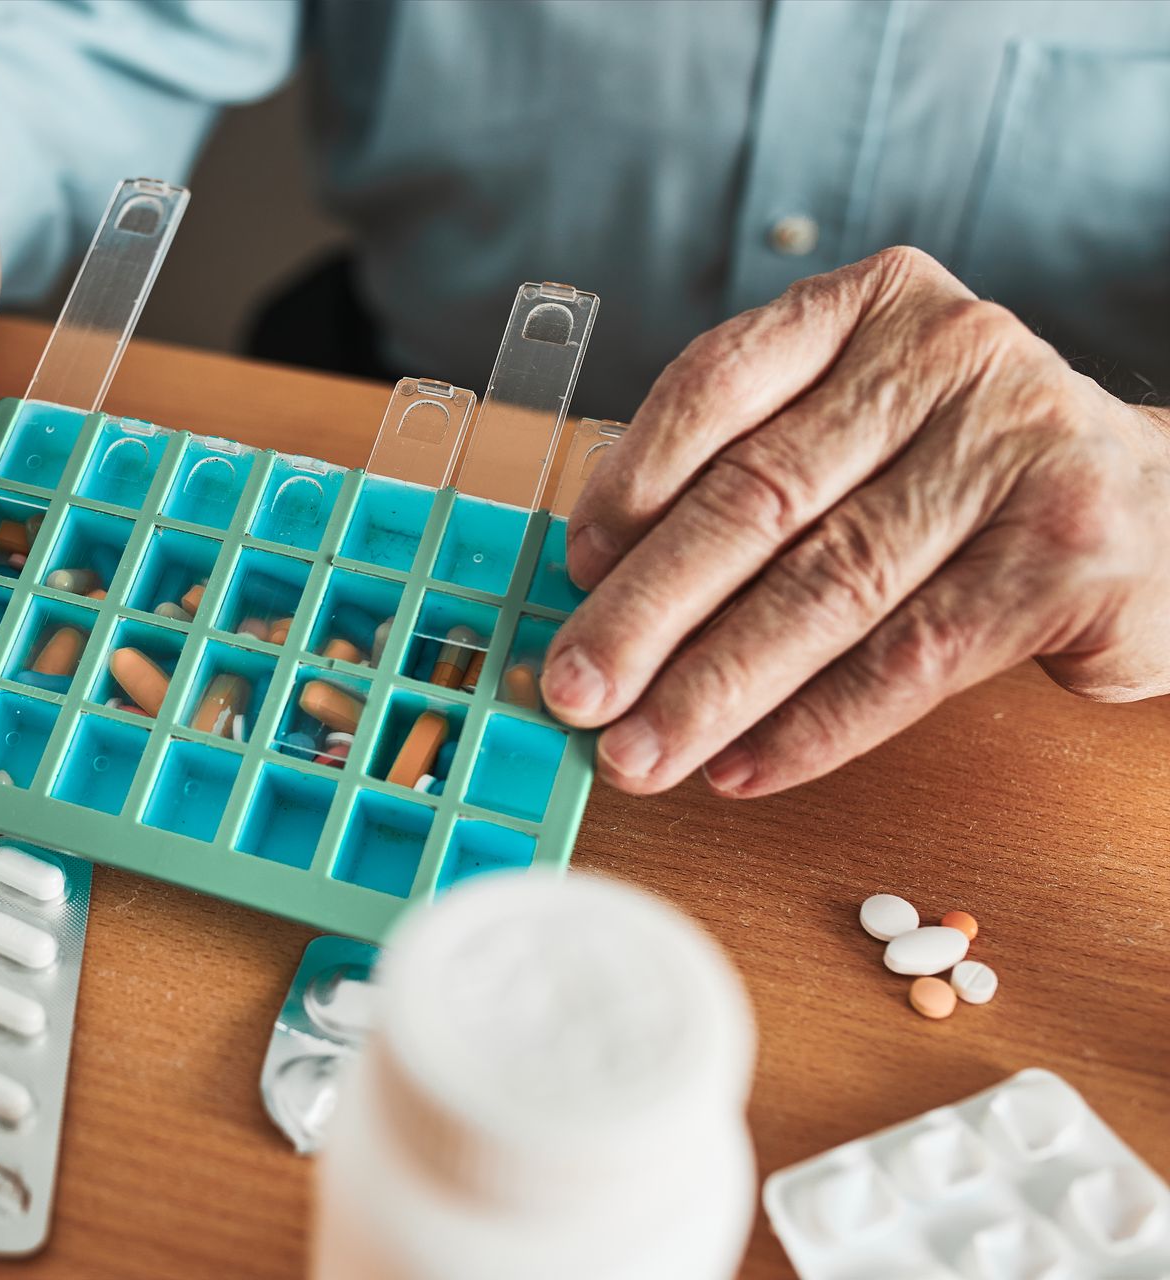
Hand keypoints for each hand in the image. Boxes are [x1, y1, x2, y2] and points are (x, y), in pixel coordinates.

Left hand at [543, 246, 1169, 797]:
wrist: (1165, 513)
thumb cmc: (966, 477)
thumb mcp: (862, 431)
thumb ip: (750, 472)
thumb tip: (601, 587)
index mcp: (870, 308)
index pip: (716, 384)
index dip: (629, 486)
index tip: (574, 573)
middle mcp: (946, 358)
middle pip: (759, 499)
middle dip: (647, 610)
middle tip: (574, 690)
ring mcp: (1017, 451)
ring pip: (827, 588)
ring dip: (714, 687)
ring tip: (637, 751)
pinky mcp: (1070, 559)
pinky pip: (909, 658)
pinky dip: (813, 726)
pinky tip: (742, 767)